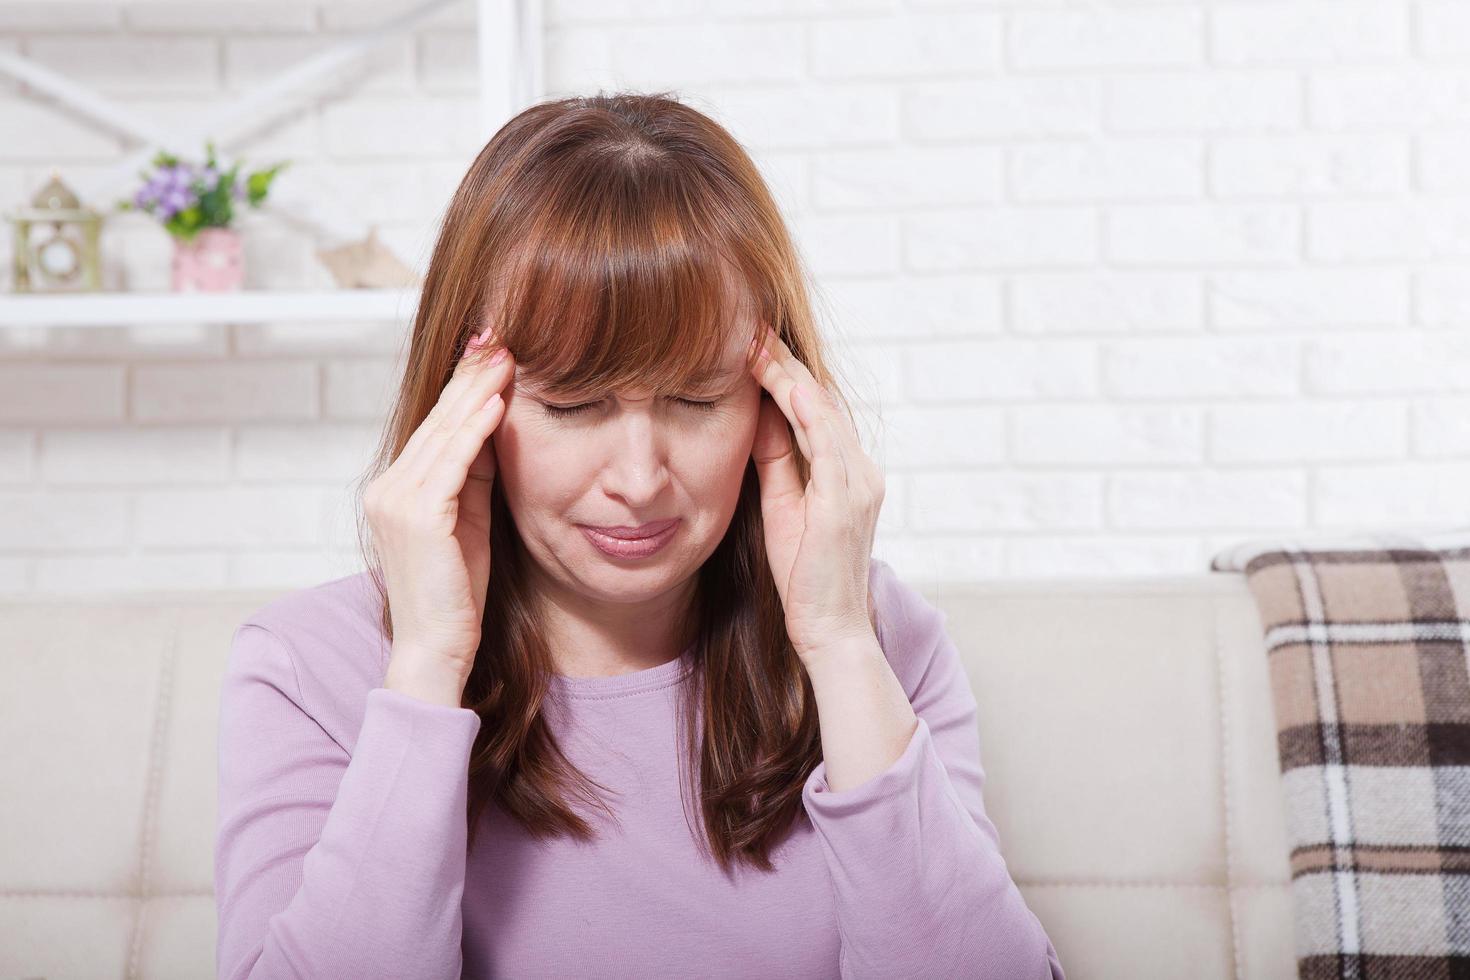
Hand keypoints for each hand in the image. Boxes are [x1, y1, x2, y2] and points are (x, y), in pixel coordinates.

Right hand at [364, 326, 514, 698]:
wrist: (437, 649)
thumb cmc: (457, 592)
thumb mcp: (468, 520)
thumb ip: (474, 475)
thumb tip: (496, 425)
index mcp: (396, 487)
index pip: (436, 424)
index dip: (464, 386)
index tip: (493, 349)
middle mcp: (387, 488)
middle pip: (437, 419)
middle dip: (471, 375)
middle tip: (501, 334)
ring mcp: (396, 501)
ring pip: (444, 433)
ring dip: (477, 391)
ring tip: (507, 355)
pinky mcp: (417, 517)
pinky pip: (452, 463)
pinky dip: (476, 430)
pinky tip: (499, 402)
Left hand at [748, 323, 884, 664]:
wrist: (829, 630)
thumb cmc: (804, 576)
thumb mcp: (783, 505)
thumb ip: (776, 460)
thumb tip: (757, 412)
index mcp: (849, 473)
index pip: (815, 411)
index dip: (785, 376)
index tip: (752, 345)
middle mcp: (862, 470)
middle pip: (823, 400)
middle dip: (787, 363)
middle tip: (752, 327)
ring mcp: (859, 483)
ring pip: (823, 410)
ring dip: (788, 374)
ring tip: (755, 343)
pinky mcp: (846, 500)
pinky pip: (824, 438)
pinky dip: (799, 405)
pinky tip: (775, 382)